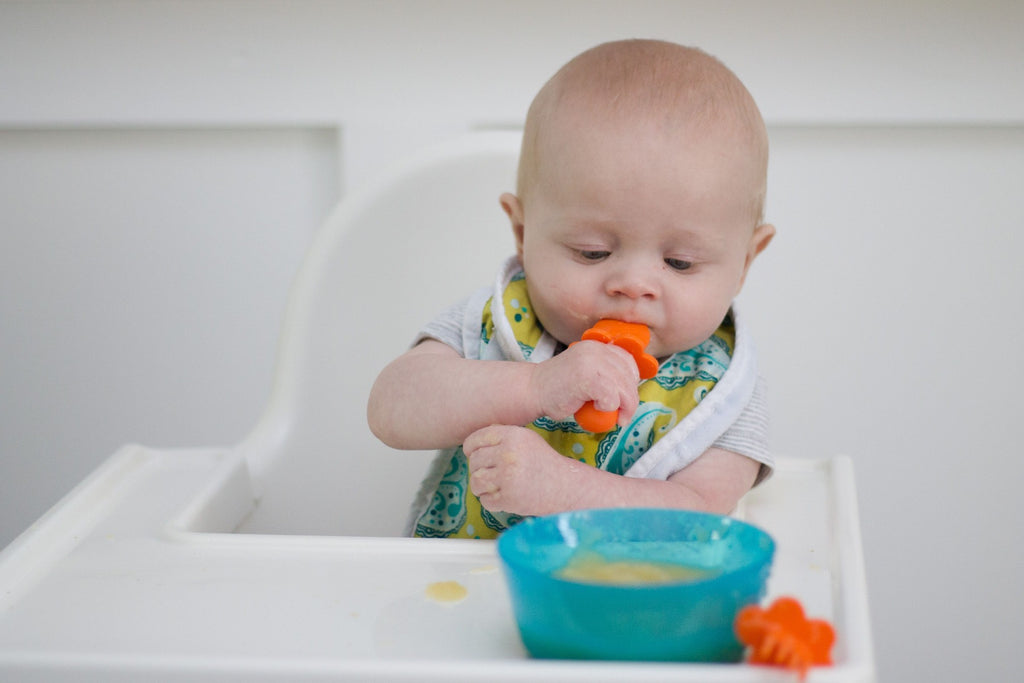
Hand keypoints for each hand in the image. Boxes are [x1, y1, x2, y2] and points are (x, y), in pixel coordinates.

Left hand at [464, 425, 585, 515]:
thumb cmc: (544, 462)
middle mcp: (508, 454)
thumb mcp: (525, 439)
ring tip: (495, 486)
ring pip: (475, 482)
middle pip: (474, 462)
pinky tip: (505, 496)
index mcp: (512, 435)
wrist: (565, 486)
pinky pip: (485, 501)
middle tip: (494, 474)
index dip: (471, 449)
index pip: (475, 440)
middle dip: (480, 469)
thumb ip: (500, 437)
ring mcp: (507, 477)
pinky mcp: (508, 498)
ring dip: (482, 487)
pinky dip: (492, 501)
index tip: (475, 455)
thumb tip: (471, 444)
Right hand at [529, 340, 640, 426]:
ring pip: (624, 388)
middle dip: (631, 400)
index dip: (631, 381)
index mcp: (597, 346)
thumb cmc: (558, 388)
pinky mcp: (587, 378)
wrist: (531, 390)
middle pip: (629, 376)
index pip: (628, 361)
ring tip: (614, 418)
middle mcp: (596, 350)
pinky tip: (595, 409)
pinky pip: (611, 398)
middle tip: (623, 416)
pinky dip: (608, 408)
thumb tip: (630, 388)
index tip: (625, 398)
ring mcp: (592, 362)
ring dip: (623, 407)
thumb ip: (604, 373)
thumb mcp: (585, 372)